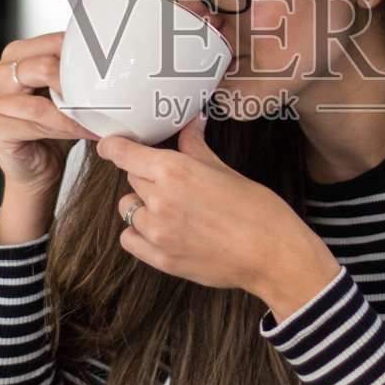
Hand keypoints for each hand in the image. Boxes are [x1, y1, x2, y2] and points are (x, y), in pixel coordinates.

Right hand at [0, 35, 98, 242]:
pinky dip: (64, 127)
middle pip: (43, 66)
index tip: (109, 70)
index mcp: (15, 56)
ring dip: (73, 113)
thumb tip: (116, 62)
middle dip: (77, 84)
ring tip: (98, 121)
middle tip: (104, 97)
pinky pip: (35, 123)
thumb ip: (76, 75)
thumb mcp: (66, 95)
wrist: (38, 170)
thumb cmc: (54, 130)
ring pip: (40, 100)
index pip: (52, 42)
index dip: (83, 56)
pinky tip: (84, 133)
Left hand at [97, 116, 340, 318]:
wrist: (274, 256)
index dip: (114, 146)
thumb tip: (191, 125)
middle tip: (170, 179)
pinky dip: (138, 232)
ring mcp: (158, 233)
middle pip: (130, 178)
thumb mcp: (226, 171)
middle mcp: (159, 201)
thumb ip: (197, 148)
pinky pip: (129, 239)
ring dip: (142, 204)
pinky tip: (159, 229)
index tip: (111, 145)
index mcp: (174, 172)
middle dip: (145, 174)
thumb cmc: (259, 212)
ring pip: (128, 208)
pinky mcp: (162, 260)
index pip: (124, 153)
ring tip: (169, 206)